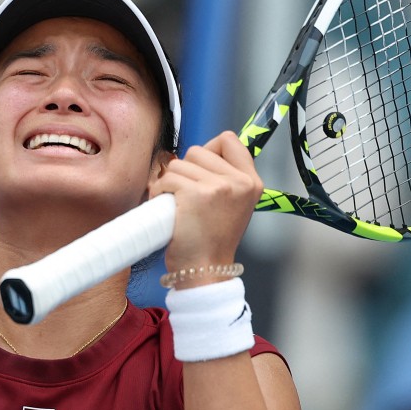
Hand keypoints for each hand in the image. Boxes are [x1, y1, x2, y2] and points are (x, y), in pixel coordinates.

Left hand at [148, 131, 261, 284]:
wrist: (204, 270)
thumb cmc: (212, 240)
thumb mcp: (234, 205)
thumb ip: (226, 178)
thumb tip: (201, 153)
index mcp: (251, 182)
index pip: (229, 140)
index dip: (209, 150)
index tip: (202, 170)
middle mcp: (239, 182)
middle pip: (198, 150)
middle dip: (186, 170)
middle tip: (188, 197)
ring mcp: (218, 187)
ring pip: (178, 164)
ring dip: (169, 183)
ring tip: (178, 205)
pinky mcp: (195, 194)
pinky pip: (166, 179)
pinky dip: (159, 192)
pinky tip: (168, 209)